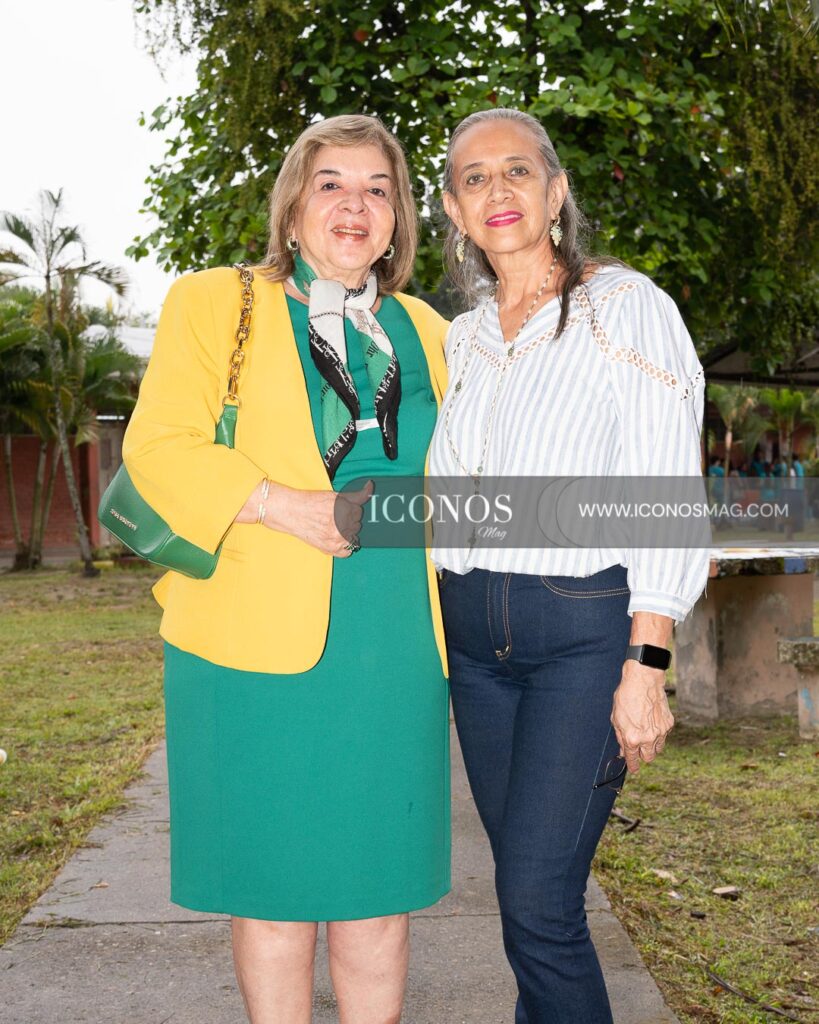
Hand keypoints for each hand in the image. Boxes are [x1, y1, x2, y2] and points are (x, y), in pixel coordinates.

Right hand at [265, 479, 372, 556]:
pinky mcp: (330, 549)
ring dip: (346, 532)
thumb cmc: (311, 502)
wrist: (291, 512)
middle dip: (349, 520)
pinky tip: (334, 537)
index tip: (340, 508)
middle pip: (357, 524)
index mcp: (344, 510)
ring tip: (332, 526)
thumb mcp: (334, 496)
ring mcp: (336, 539)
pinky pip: (347, 551)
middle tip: (334, 517)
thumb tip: (370, 487)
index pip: (358, 511)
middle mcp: (341, 525)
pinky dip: (343, 545)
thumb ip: (356, 496)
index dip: (349, 508)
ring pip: (353, 537)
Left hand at [610, 659, 673, 774]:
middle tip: (638, 749)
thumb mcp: (616, 718)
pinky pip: (664, 736)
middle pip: (648, 758)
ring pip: (658, 749)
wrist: (643, 680)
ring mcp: (660, 732)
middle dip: (642, 755)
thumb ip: (620, 737)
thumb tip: (623, 751)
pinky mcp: (669, 724)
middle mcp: (647, 738)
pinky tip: (652, 722)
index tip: (633, 769)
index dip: (632, 766)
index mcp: (632, 738)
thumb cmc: (626, 696)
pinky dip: (659, 734)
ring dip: (652, 746)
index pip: (633, 759)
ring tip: (646, 735)